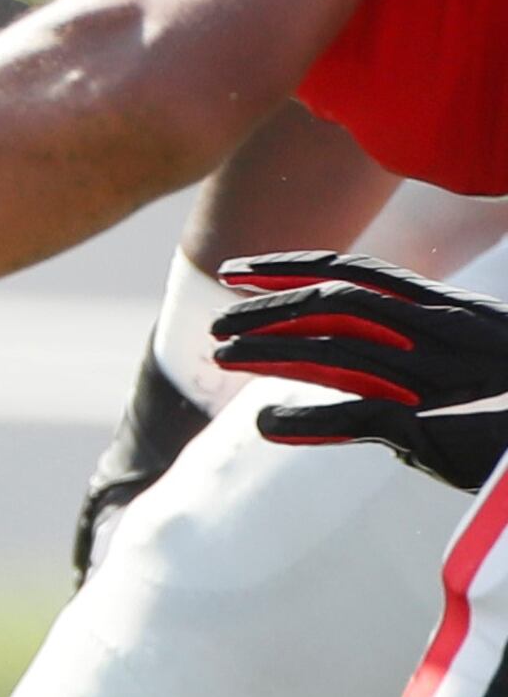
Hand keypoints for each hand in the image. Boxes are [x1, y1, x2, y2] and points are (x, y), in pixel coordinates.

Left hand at [221, 251, 507, 491]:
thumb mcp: (487, 353)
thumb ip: (429, 358)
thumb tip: (374, 403)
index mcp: (448, 309)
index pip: (356, 274)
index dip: (288, 269)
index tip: (235, 272)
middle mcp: (440, 331)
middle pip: (335, 304)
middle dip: (268, 309)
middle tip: (215, 323)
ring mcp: (437, 376)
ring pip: (337, 351)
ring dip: (271, 351)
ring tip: (223, 355)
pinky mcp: (437, 426)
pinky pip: (357, 417)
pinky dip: (308, 420)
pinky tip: (268, 422)